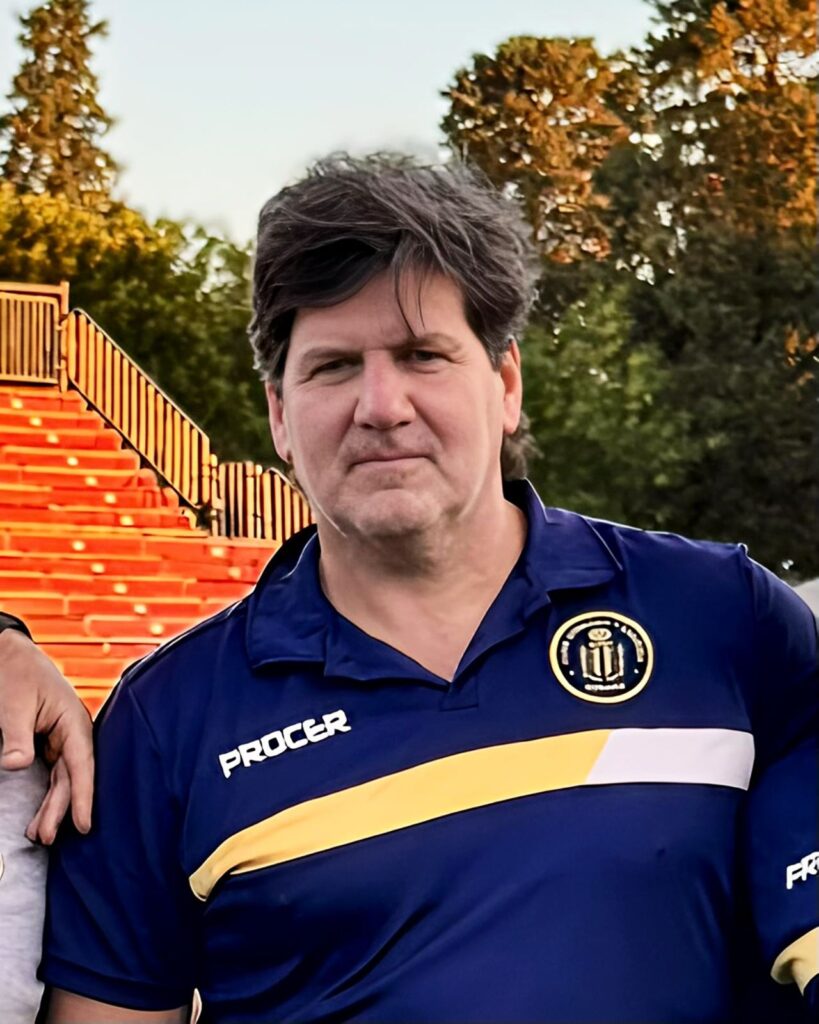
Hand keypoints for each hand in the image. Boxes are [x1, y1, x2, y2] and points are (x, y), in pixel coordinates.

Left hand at [0, 628, 93, 842]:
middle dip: (60, 808)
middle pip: (71, 776)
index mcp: (74, 720)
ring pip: (63, 777)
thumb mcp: (13, 705)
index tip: (83, 824)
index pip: (81, 765)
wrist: (7, 653)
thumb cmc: (16, 672)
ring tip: (41, 833)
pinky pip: (55, 771)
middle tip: (46, 837)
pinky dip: (49, 792)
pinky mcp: (51, 740)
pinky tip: (44, 810)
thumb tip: (17, 766)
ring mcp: (63, 736)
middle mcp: (73, 730)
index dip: (82, 796)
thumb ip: (17, 737)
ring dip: (53, 804)